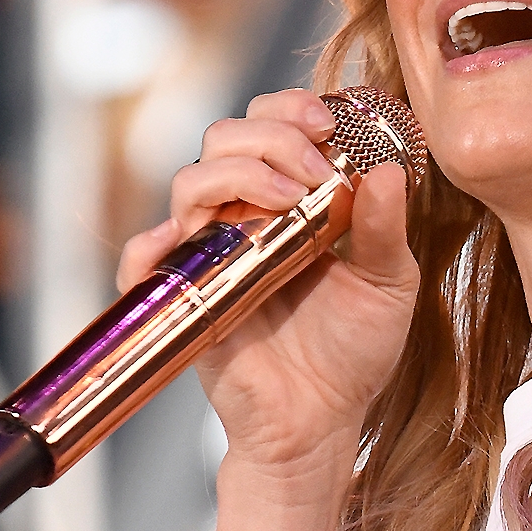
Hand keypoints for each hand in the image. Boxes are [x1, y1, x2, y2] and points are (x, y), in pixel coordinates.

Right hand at [123, 87, 422, 490]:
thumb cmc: (353, 353)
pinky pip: (144, 261)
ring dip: (235, 174)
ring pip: (189, 182)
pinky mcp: (185, 297)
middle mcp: (243, 217)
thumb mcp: (387, 286)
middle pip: (224, 139)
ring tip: (288, 202)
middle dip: (268, 137)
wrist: (320, 422)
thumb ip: (385, 230)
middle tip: (312, 170)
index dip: (288, 108)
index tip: (323, 122)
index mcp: (289, 200)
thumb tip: (387, 172)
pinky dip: (149, 244)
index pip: (270, 125)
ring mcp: (210, 254)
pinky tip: (182, 239)